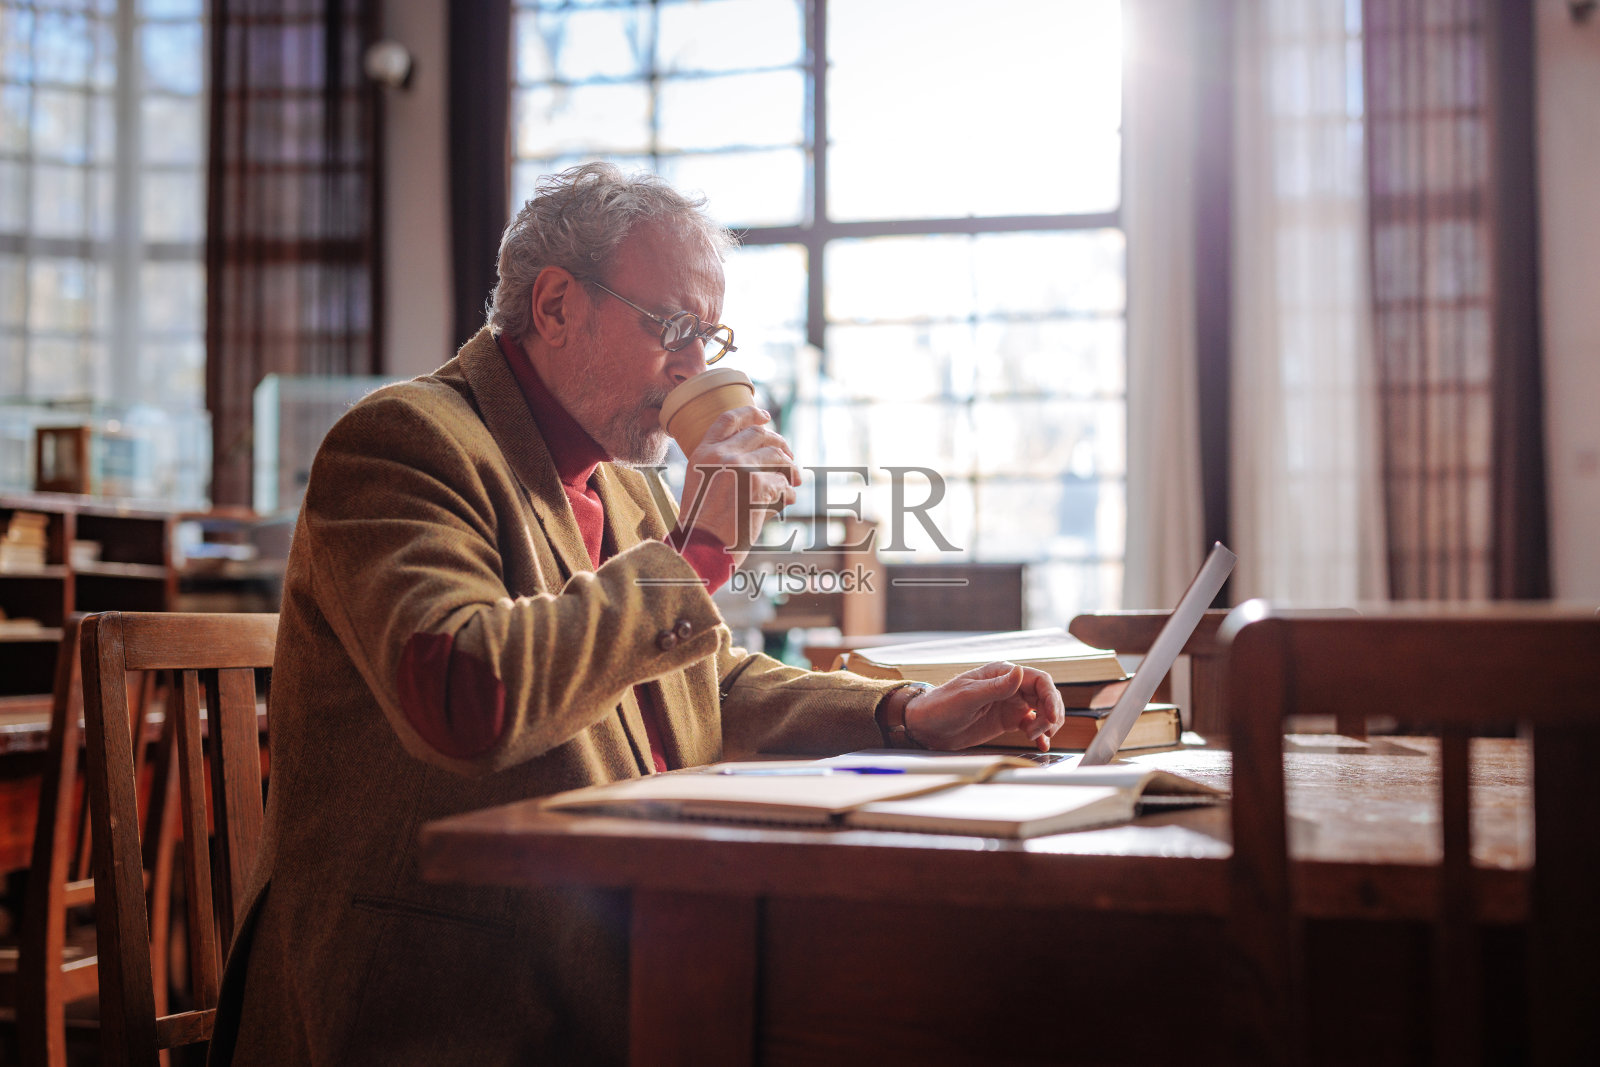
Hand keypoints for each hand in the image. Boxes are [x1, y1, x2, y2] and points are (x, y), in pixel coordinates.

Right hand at [678, 406, 799, 566]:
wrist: (702, 547)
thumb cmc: (703, 524)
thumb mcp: (700, 484)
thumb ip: (722, 465)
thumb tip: (765, 454)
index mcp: (703, 452)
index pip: (729, 419)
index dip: (750, 413)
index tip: (765, 415)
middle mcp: (721, 454)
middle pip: (760, 435)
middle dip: (780, 443)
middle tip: (790, 457)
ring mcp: (740, 467)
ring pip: (778, 457)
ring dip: (790, 470)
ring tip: (794, 481)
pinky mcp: (758, 485)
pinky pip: (783, 483)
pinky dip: (788, 493)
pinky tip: (785, 502)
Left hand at [902, 662, 1064, 751]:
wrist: (925, 726)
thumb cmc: (940, 706)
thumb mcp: (968, 697)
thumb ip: (995, 687)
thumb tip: (1019, 672)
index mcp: (1001, 674)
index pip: (1039, 680)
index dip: (1050, 697)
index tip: (1050, 716)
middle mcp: (1009, 687)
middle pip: (1045, 695)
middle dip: (1051, 713)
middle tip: (1043, 731)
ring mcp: (1009, 704)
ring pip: (1042, 710)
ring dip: (1047, 724)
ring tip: (1035, 737)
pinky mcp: (1007, 720)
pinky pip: (1032, 724)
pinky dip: (1040, 734)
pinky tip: (1040, 744)